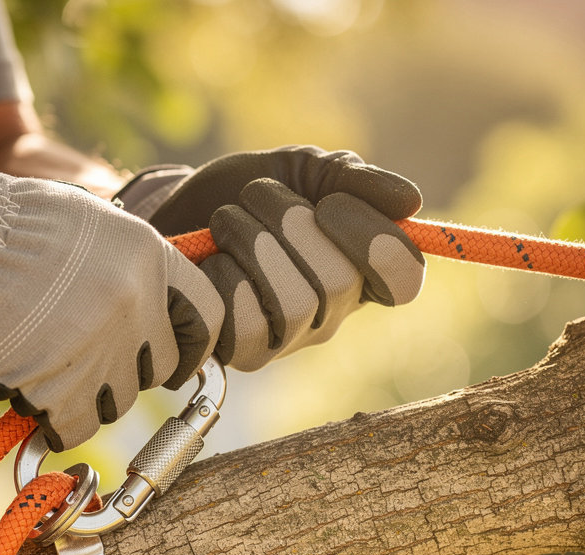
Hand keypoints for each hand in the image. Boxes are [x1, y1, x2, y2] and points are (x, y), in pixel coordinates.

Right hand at [0, 121, 222, 450]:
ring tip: (47, 364)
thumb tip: (158, 305)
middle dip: (130, 369)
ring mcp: (99, 352)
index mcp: (151, 260)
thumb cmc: (12, 224)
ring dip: (88, 393)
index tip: (175, 360)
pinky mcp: (59, 389)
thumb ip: (135, 265)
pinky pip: (75, 427)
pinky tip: (34, 396)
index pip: (206, 319)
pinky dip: (56, 420)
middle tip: (89, 358)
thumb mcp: (95, 223)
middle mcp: (136, 308)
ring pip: (117, 401)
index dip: (193, 346)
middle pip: (159, 368)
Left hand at [118, 147, 424, 370]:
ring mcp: (285, 340)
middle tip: (259, 195)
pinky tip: (209, 262)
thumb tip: (410, 201)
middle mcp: (329, 314)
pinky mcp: (239, 354)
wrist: (173, 212)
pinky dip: (223, 276)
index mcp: (360, 269)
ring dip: (254, 243)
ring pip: (295, 305)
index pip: (403, 279)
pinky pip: (246, 324)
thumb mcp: (299, 170)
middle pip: (341, 284)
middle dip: (292, 223)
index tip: (330, 202)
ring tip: (228, 220)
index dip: (375, 243)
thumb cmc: (243, 194)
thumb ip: (351, 180)